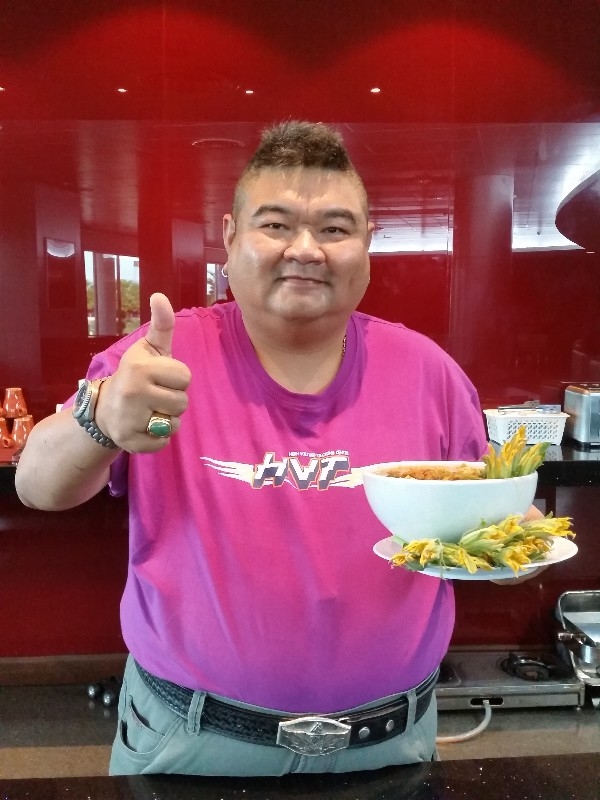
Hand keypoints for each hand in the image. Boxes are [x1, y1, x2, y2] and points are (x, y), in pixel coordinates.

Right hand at [95, 293, 191, 452]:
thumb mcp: (148, 349)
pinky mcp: (130, 441)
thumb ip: (161, 325)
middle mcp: (133, 391)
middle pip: (183, 402)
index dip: (176, 379)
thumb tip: (160, 295)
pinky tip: (144, 427)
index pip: (185, 377)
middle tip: (154, 396)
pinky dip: (158, 438)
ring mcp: (130, 418)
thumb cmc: (135, 375)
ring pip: (175, 424)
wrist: (103, 409)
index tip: (159, 378)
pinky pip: (163, 442)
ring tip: (150, 411)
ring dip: (168, 420)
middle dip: (173, 400)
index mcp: (140, 367)